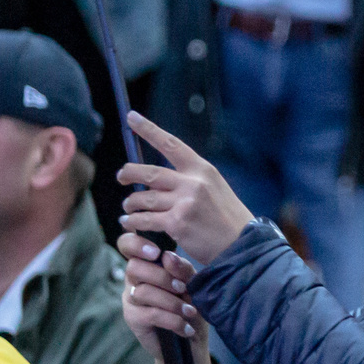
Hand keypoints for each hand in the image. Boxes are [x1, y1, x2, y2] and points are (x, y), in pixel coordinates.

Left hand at [117, 112, 256, 264]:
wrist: (242, 245)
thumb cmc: (227, 219)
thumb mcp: (214, 189)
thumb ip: (189, 180)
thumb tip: (156, 179)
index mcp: (202, 169)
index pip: (170, 143)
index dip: (148, 129)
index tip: (131, 117)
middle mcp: (192, 182)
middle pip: (149, 172)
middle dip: (128, 173)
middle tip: (121, 177)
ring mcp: (184, 203)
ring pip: (144, 198)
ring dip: (131, 203)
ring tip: (128, 208)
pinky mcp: (177, 223)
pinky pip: (145, 220)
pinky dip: (134, 221)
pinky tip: (130, 223)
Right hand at [118, 232, 216, 363]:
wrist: (191, 342)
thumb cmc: (192, 305)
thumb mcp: (193, 283)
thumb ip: (182, 268)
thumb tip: (168, 256)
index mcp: (147, 263)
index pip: (127, 244)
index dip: (136, 244)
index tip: (156, 252)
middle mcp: (133, 279)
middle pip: (135, 267)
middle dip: (163, 277)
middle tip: (183, 289)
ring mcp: (130, 299)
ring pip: (143, 291)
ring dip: (172, 302)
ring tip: (190, 312)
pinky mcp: (133, 319)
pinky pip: (150, 314)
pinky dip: (172, 320)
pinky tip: (186, 327)